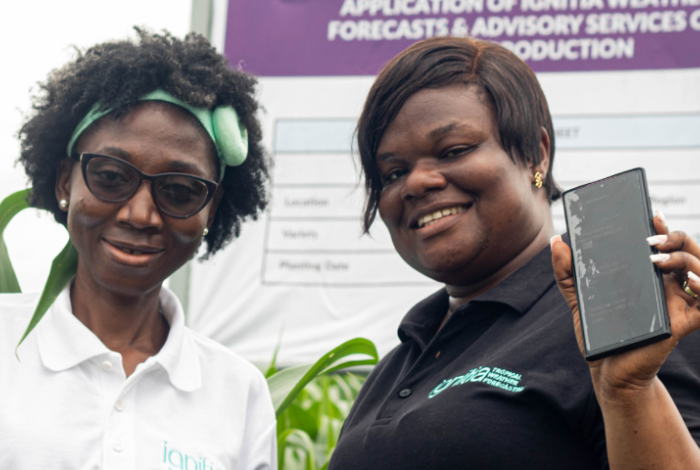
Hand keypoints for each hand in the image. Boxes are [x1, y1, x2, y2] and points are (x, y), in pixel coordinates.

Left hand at [551, 212, 699, 392]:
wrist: (607, 369)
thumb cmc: (599, 332)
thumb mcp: (578, 298)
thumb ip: (567, 271)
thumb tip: (557, 241)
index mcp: (649, 275)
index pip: (664, 243)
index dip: (663, 227)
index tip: (650, 215)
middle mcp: (668, 285)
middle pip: (687, 249)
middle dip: (675, 237)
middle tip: (651, 240)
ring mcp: (678, 303)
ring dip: (685, 257)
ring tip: (659, 259)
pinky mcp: (684, 323)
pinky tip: (691, 279)